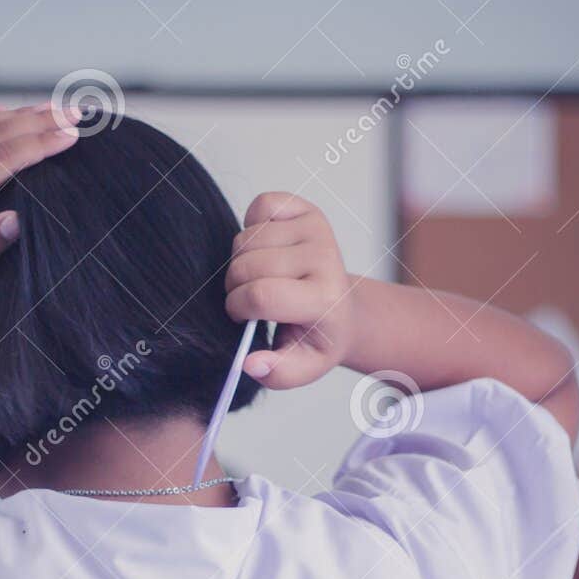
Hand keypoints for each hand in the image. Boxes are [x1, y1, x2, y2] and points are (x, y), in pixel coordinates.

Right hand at [225, 193, 355, 388]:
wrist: (344, 310)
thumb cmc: (316, 337)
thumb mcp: (303, 367)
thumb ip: (276, 373)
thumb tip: (249, 363)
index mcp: (324, 299)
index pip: (261, 295)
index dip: (238, 308)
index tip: (242, 318)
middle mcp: (325, 259)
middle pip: (247, 265)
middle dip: (235, 286)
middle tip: (249, 300)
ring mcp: (317, 230)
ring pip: (246, 238)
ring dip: (241, 260)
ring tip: (259, 277)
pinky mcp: (308, 210)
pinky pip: (261, 205)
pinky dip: (252, 225)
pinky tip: (267, 249)